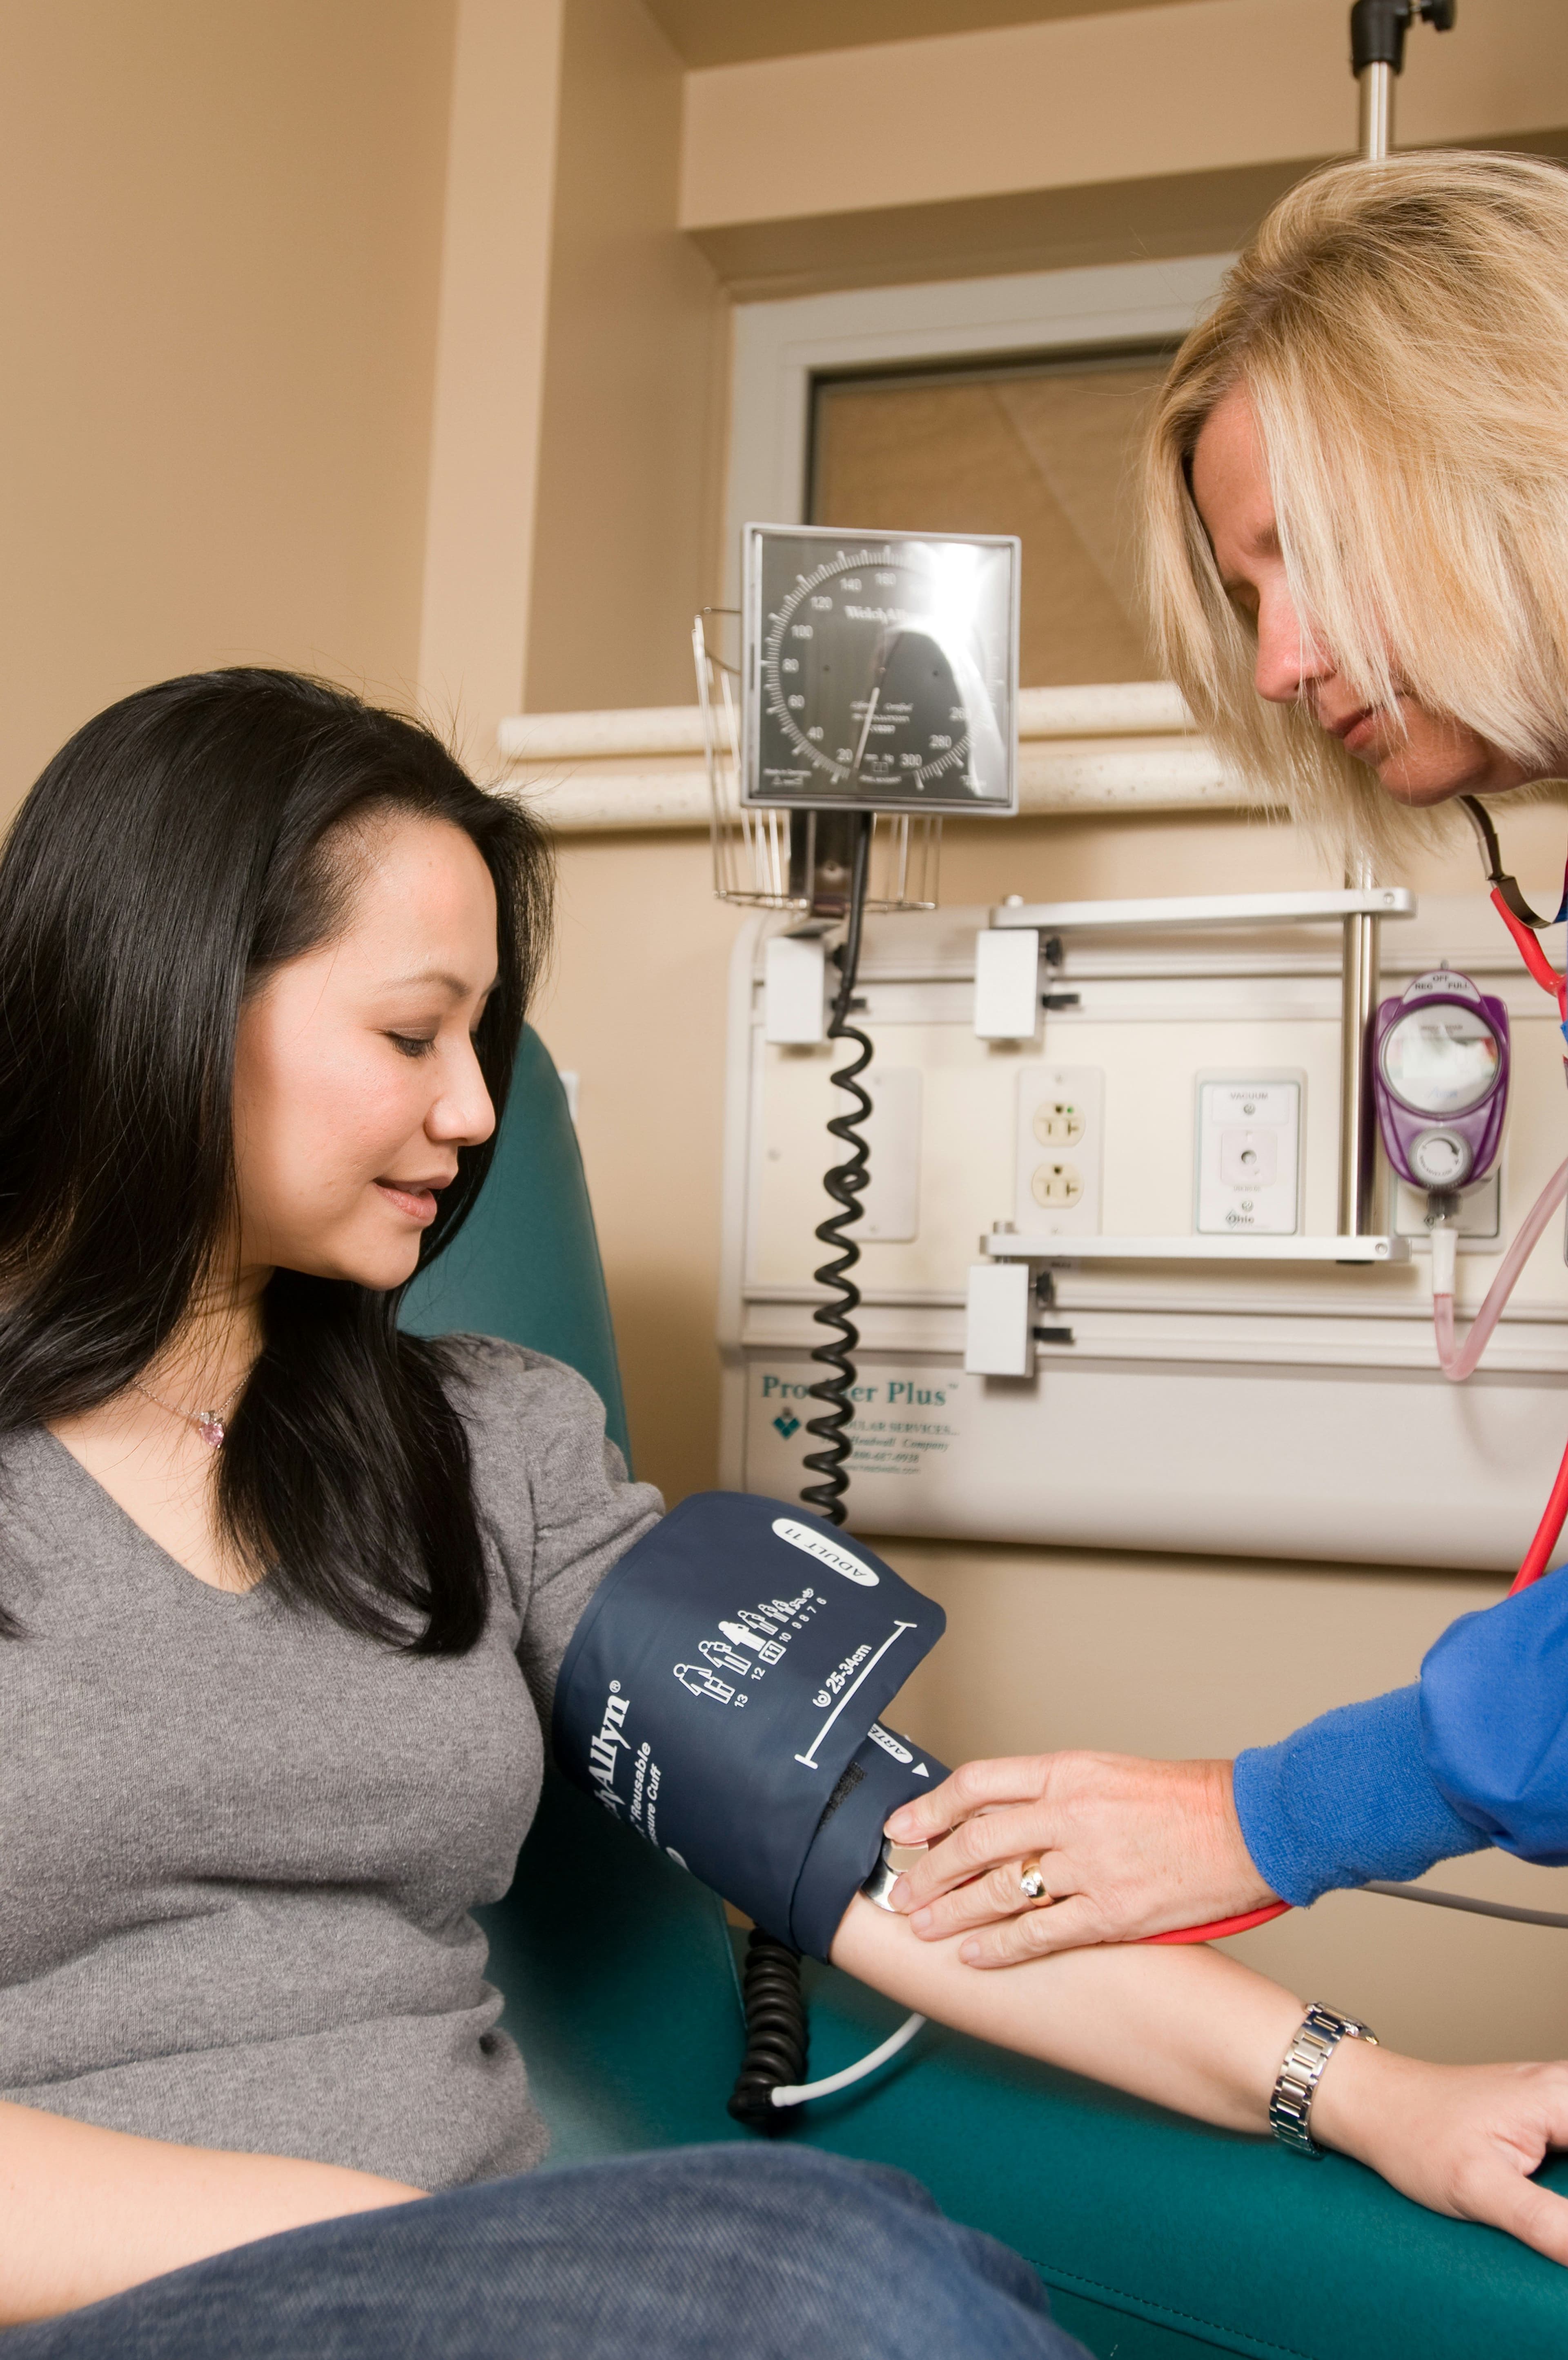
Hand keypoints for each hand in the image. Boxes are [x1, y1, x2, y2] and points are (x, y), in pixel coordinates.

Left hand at [883, 1750, 1276, 1962]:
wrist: (1251, 1824)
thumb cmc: (1185, 1800)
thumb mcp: (1108, 1774)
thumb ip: (1054, 1794)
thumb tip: (999, 1817)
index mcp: (1068, 1771)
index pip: (977, 1784)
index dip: (930, 1806)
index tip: (901, 1826)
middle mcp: (1070, 1813)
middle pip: (975, 1841)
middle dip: (928, 1870)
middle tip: (901, 1890)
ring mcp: (1090, 1865)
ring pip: (998, 1890)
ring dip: (952, 1911)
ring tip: (924, 1926)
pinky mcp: (1113, 1912)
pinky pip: (1040, 1934)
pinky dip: (1000, 1947)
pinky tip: (974, 1954)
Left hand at [1314, 2039, 1567, 2265]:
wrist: (1373, 2105)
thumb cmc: (1414, 2134)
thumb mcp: (1480, 2189)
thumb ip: (1547, 2223)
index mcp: (1561, 2098)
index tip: (1565, 2222)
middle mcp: (1565, 2089)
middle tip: (1554, 2219)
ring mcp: (1556, 2099)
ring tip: (1551, 2212)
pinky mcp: (1545, 2115)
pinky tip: (1557, 2204)